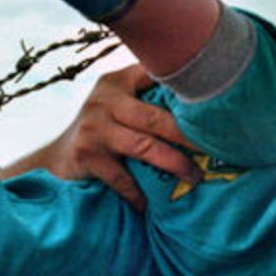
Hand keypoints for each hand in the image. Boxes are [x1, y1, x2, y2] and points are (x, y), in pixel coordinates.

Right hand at [17, 64, 199, 208]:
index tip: (216, 100)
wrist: (57, 160)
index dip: (185, 85)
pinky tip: (152, 203)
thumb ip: (147, 95)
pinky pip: (123, 179)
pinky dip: (139, 194)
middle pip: (156, 117)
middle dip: (189, 134)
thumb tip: (203, 101)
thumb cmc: (101, 130)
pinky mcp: (87, 156)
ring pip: (145, 147)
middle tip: (218, 146)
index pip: (154, 72)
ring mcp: (95, 128)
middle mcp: (105, 100)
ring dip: (175, 164)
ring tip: (196, 176)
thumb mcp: (117, 103)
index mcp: (117, 82)